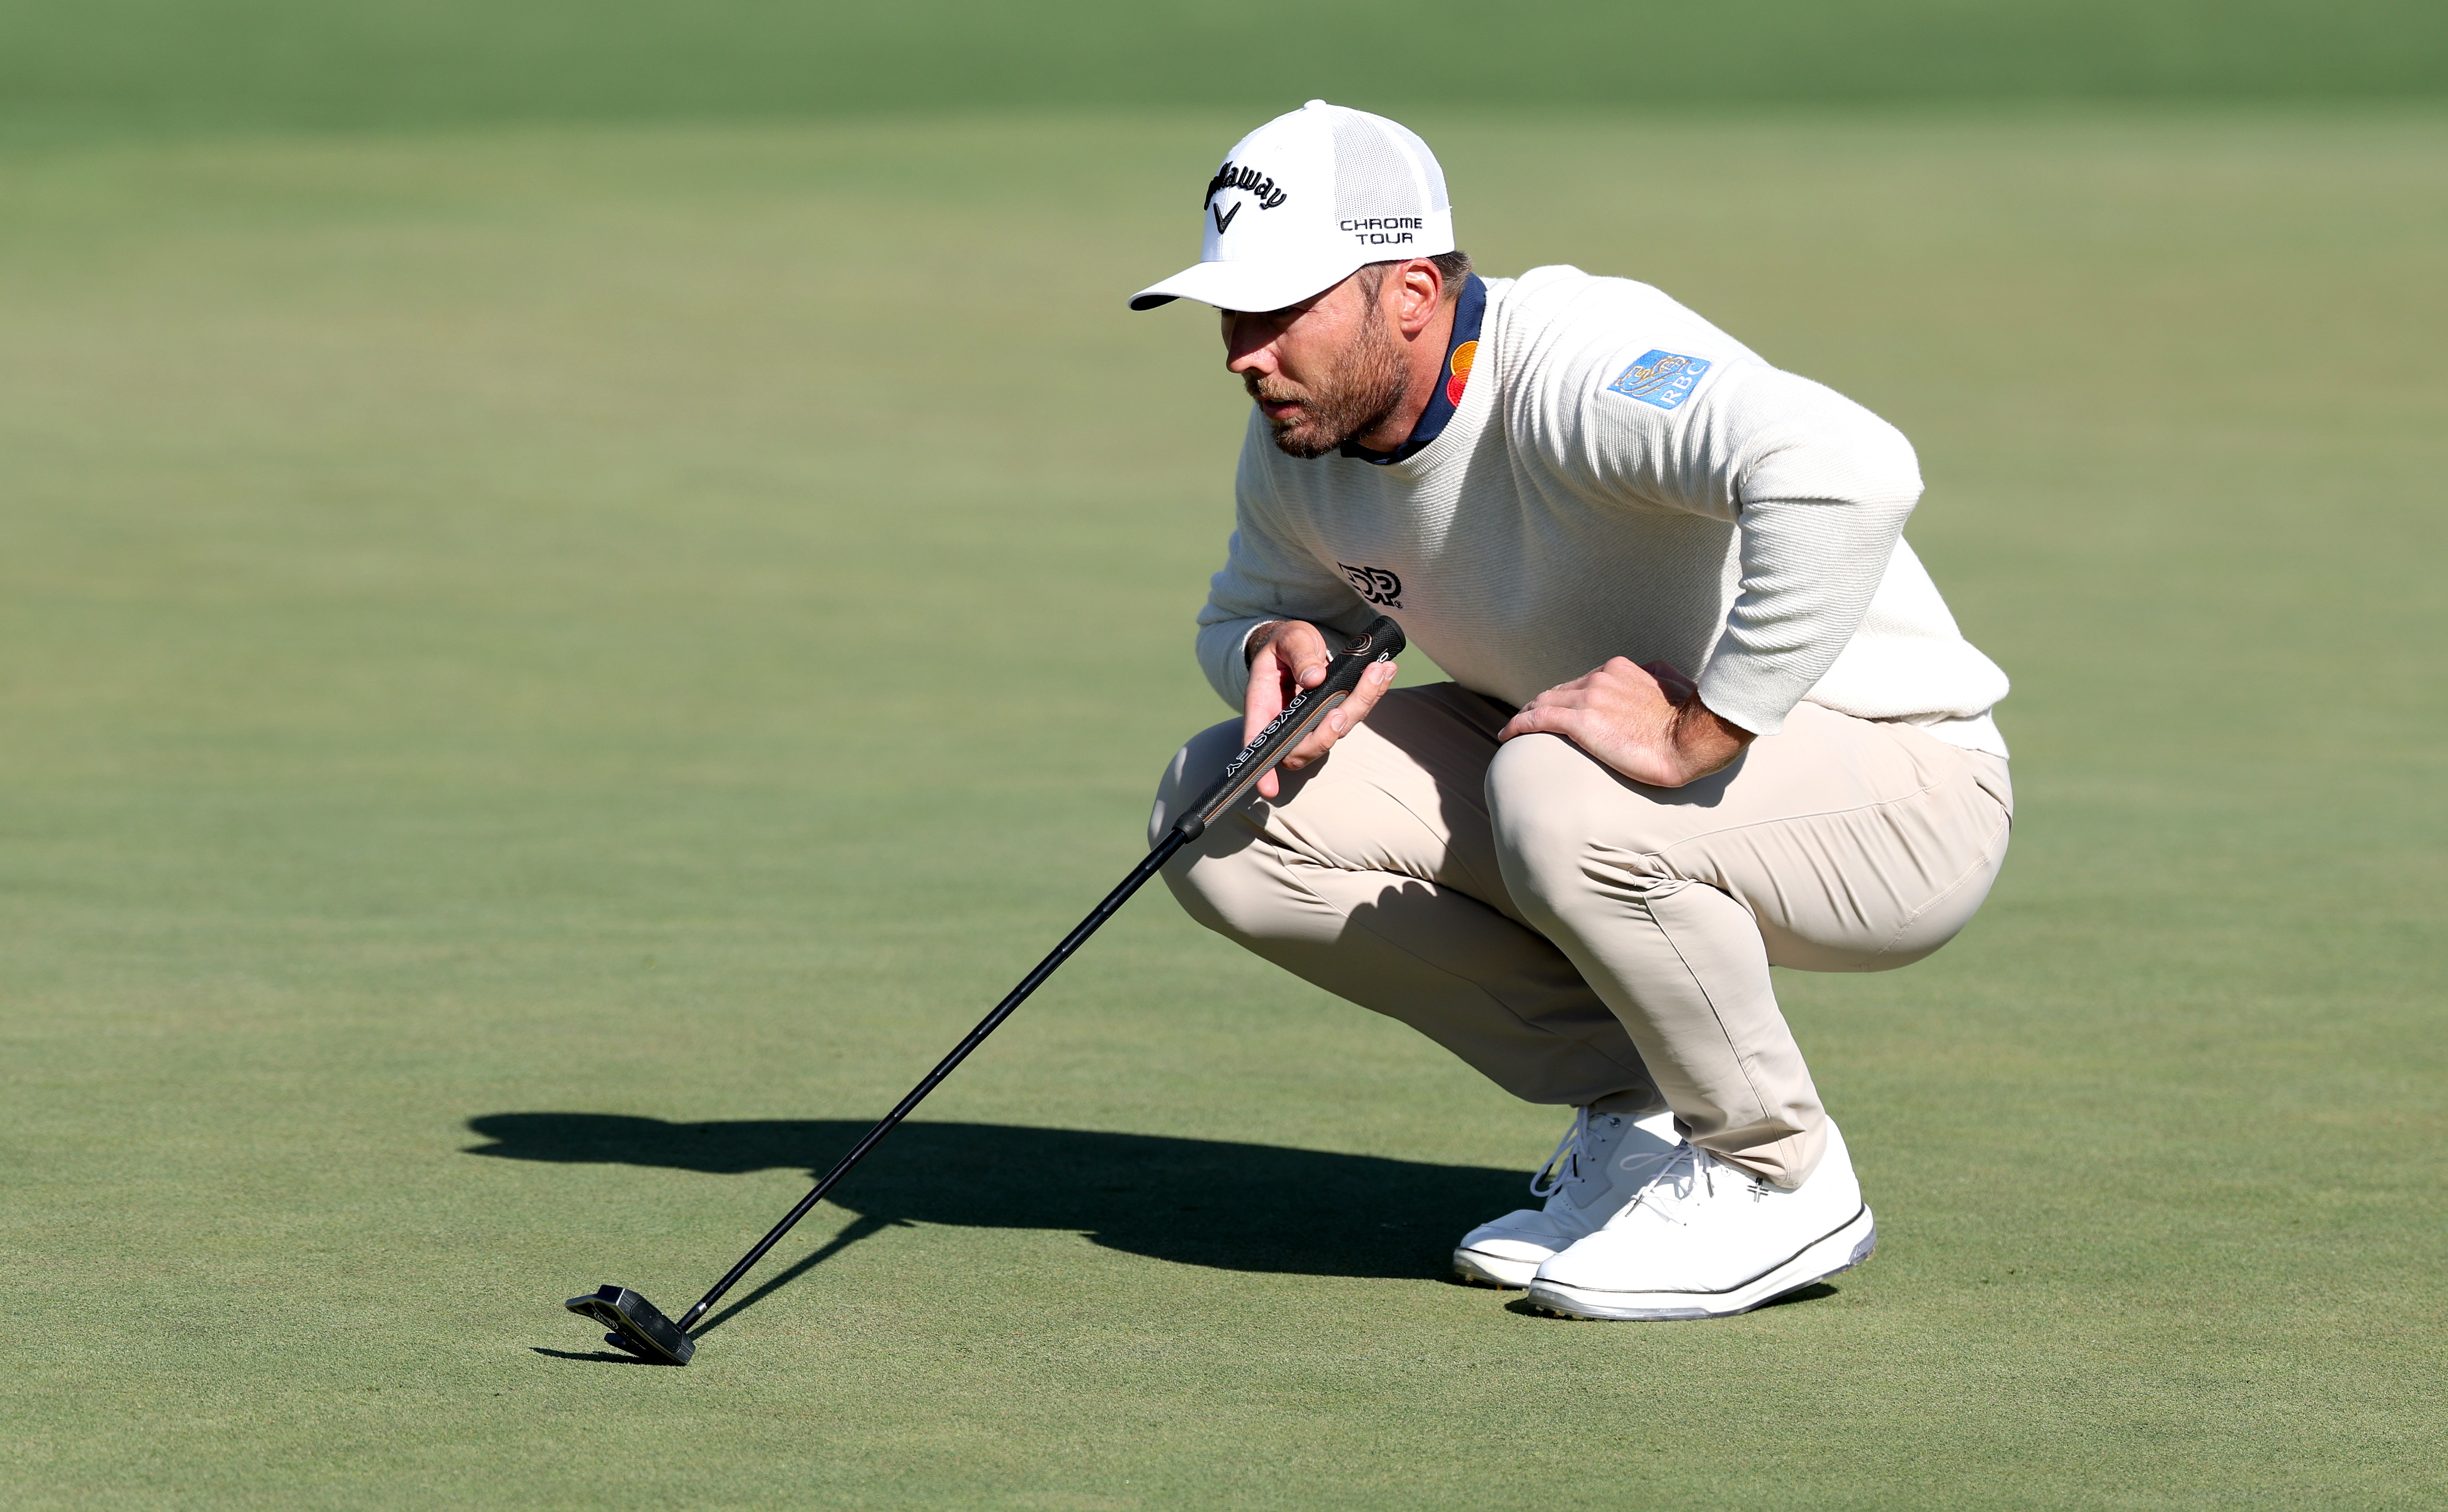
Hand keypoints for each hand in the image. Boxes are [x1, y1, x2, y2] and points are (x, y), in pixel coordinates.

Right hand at [1242, 620, 1399, 798]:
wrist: (1298, 642)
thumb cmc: (1285, 643)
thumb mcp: (1288, 639)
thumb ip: (1299, 655)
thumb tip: (1315, 678)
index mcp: (1265, 705)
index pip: (1261, 742)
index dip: (1264, 770)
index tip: (1269, 788)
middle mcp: (1288, 722)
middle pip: (1308, 744)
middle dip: (1335, 726)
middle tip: (1356, 691)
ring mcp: (1313, 723)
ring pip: (1338, 730)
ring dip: (1363, 701)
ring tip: (1379, 670)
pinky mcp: (1335, 715)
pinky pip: (1355, 712)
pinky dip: (1373, 694)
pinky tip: (1386, 671)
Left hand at [1498, 657, 1752, 787]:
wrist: (1689, 740)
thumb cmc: (1687, 723)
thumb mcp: (1673, 686)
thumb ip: (1656, 677)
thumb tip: (1655, 673)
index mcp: (1620, 669)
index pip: (1582, 681)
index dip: (1565, 695)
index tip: (1556, 707)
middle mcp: (1600, 678)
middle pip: (1559, 690)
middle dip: (1541, 704)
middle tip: (1527, 719)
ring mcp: (1589, 697)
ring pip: (1544, 702)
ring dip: (1526, 715)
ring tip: (1514, 728)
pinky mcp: (1581, 722)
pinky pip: (1538, 720)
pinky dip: (1518, 725)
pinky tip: (1506, 734)